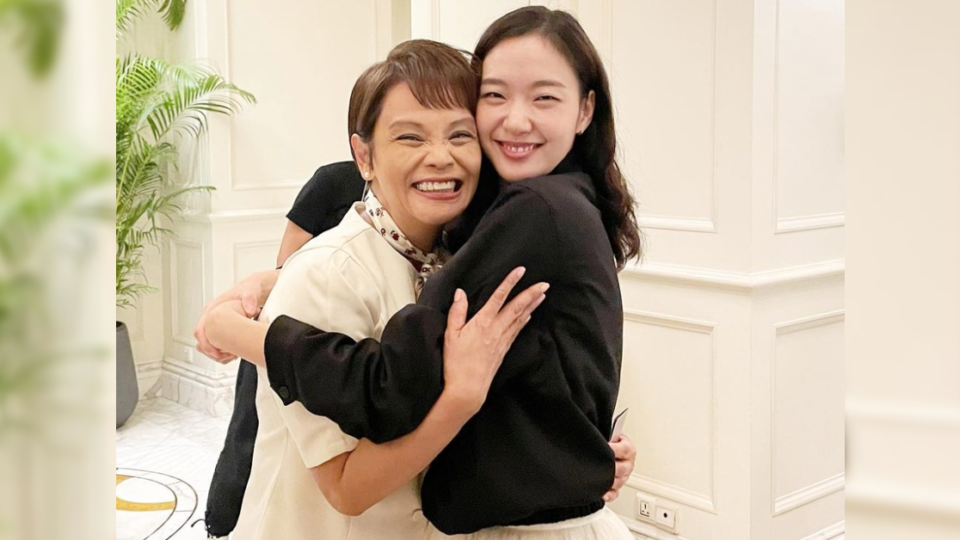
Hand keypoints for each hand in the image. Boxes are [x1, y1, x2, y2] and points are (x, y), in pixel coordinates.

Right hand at [194, 270, 278, 361]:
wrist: (255, 290)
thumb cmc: (250, 289)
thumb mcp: (251, 292)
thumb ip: (249, 299)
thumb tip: (249, 309)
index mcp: (213, 308)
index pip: (200, 329)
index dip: (205, 344)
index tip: (215, 353)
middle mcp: (212, 316)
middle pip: (203, 339)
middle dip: (212, 351)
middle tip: (224, 357)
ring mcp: (216, 323)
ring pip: (209, 343)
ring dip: (217, 352)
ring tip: (231, 355)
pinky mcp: (223, 329)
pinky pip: (217, 343)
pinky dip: (223, 351)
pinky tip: (234, 353)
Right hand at [441, 267, 548, 415]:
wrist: (468, 388)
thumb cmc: (456, 363)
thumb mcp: (451, 335)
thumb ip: (457, 312)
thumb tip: (460, 293)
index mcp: (482, 323)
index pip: (499, 297)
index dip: (510, 282)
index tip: (520, 271)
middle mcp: (496, 329)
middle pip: (517, 307)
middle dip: (531, 294)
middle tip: (545, 284)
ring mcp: (502, 340)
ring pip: (520, 318)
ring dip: (532, 305)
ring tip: (542, 295)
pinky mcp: (504, 350)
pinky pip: (517, 331)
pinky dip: (524, 321)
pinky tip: (529, 315)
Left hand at [603, 433, 636, 501]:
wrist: (604, 450)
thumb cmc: (606, 442)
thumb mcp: (609, 434)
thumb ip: (608, 434)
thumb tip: (600, 430)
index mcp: (629, 450)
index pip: (624, 449)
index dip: (613, 449)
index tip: (603, 446)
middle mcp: (628, 464)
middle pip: (621, 468)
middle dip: (609, 466)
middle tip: (598, 463)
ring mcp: (623, 477)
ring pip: (618, 482)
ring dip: (608, 479)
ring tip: (597, 475)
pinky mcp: (616, 488)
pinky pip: (614, 494)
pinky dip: (609, 494)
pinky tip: (603, 493)